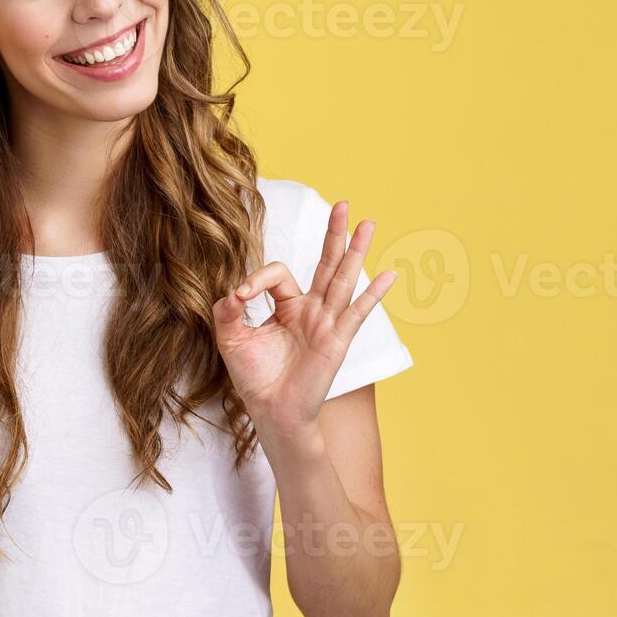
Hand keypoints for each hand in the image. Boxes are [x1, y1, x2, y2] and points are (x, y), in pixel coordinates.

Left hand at [210, 199, 397, 443]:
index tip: (240, 297)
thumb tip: (234, 291)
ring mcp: (326, 323)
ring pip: (343, 278)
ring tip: (368, 223)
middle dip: (333, 234)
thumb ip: (227, 311)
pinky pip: (356, 312)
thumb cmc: (255, 378)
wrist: (272, 412)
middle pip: (325, 263)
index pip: (278, 273)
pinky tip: (389, 275)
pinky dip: (373, 294)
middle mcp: (311, 310)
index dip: (257, 279)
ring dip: (356, 250)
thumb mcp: (231, 338)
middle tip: (342, 203)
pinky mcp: (336, 340)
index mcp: (287, 306)